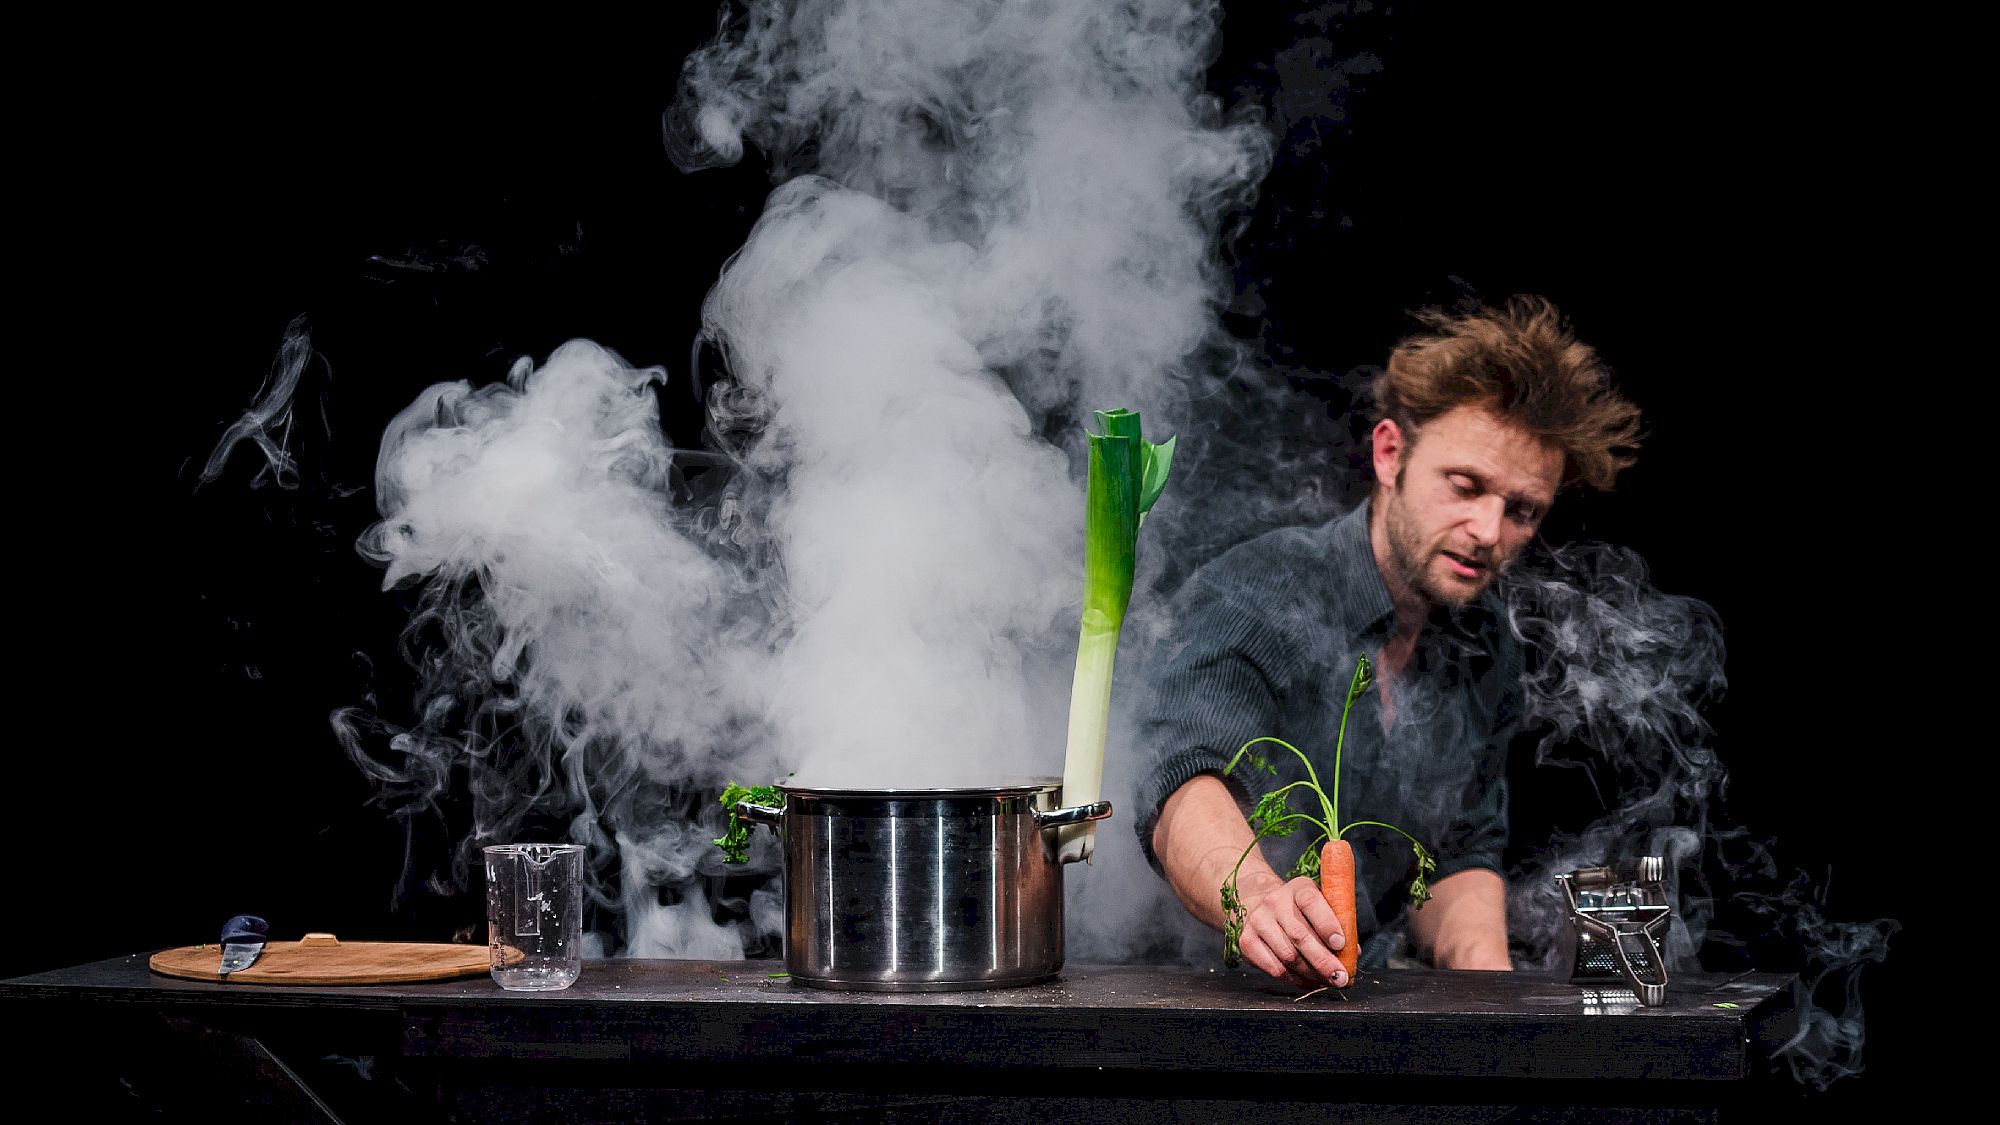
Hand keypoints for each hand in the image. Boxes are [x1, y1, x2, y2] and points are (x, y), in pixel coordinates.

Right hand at [1237, 875, 1348, 989]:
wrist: (1262, 906)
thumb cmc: (1302, 912)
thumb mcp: (1322, 908)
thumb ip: (1339, 927)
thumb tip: (1352, 954)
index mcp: (1298, 888)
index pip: (1311, 902)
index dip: (1327, 924)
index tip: (1341, 944)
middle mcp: (1274, 901)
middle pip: (1299, 935)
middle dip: (1323, 961)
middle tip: (1340, 978)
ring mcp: (1258, 921)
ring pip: (1288, 956)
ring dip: (1311, 973)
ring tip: (1327, 980)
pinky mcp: (1246, 941)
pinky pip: (1274, 968)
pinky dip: (1295, 979)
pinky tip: (1308, 980)